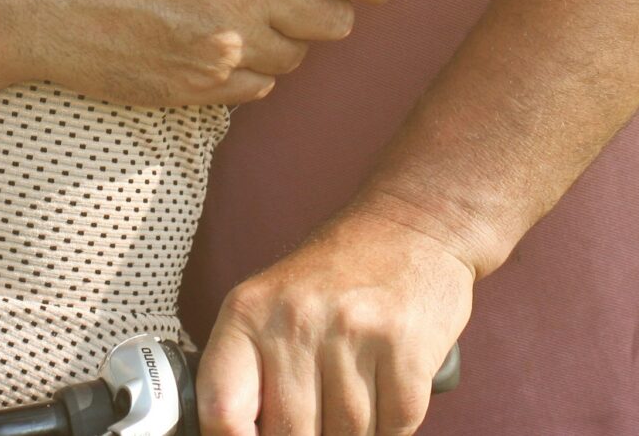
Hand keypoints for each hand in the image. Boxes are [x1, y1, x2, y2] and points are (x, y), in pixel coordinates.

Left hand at [199, 204, 474, 435]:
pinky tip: (387, 393)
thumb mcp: (274, 305)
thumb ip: (255, 370)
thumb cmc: (339, 273)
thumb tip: (244, 435)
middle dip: (307, 435)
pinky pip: (393, 427)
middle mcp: (297, 319)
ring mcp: (354, 332)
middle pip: (290, 434)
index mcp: (249, 311)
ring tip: (356, 395)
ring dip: (352, 433)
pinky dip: (391, 426)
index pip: (223, 411)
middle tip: (319, 412)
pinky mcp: (405, 348)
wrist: (415, 224)